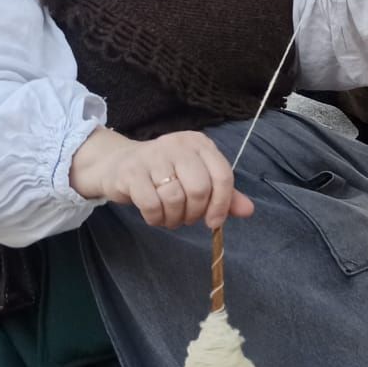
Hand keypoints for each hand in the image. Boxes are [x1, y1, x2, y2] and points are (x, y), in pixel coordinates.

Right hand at [69, 128, 254, 229]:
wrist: (118, 165)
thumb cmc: (165, 174)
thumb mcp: (197, 179)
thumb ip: (224, 194)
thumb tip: (249, 210)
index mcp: (200, 144)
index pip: (223, 175)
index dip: (222, 204)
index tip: (214, 222)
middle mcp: (178, 145)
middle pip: (200, 189)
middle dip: (195, 213)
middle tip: (187, 219)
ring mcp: (153, 156)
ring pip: (176, 199)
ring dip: (175, 218)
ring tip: (170, 217)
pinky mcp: (132, 172)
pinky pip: (152, 205)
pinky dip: (156, 218)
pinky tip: (155, 216)